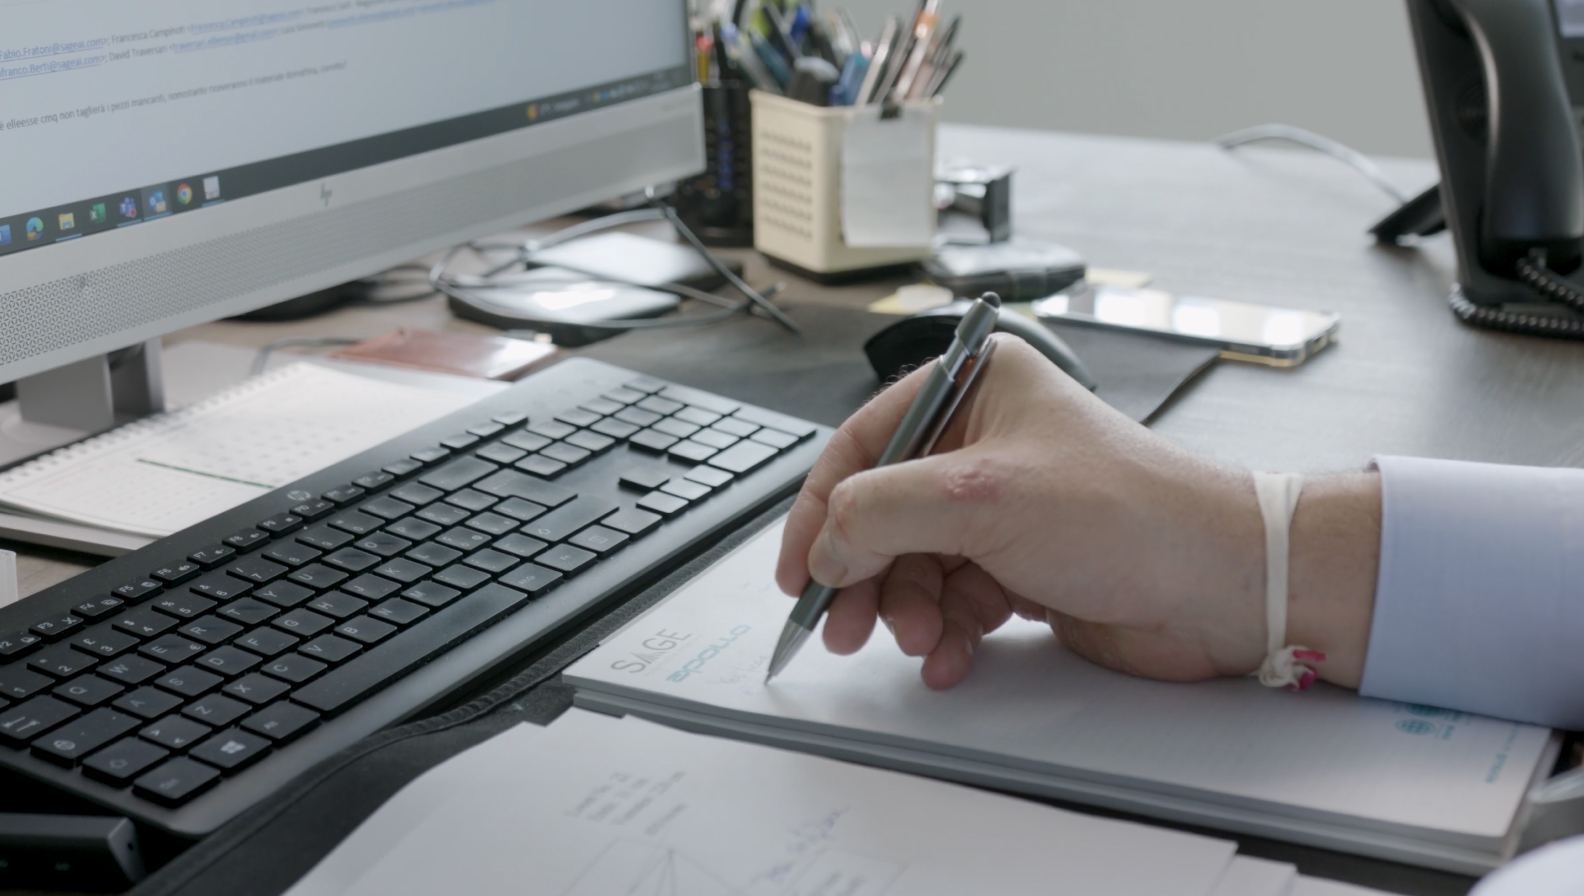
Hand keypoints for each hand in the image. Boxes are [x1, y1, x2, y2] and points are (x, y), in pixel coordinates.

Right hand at [775, 335, 1271, 688]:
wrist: (1220, 584)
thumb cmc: (1130, 513)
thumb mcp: (981, 496)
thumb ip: (881, 512)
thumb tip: (824, 544)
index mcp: (975, 388)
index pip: (864, 444)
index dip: (821, 509)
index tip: (798, 568)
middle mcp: (986, 441)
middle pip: (883, 511)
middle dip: (863, 573)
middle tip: (843, 625)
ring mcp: (1004, 506)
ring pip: (914, 562)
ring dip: (906, 608)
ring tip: (918, 639)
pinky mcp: (1022, 562)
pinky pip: (953, 597)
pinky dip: (942, 630)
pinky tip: (947, 654)